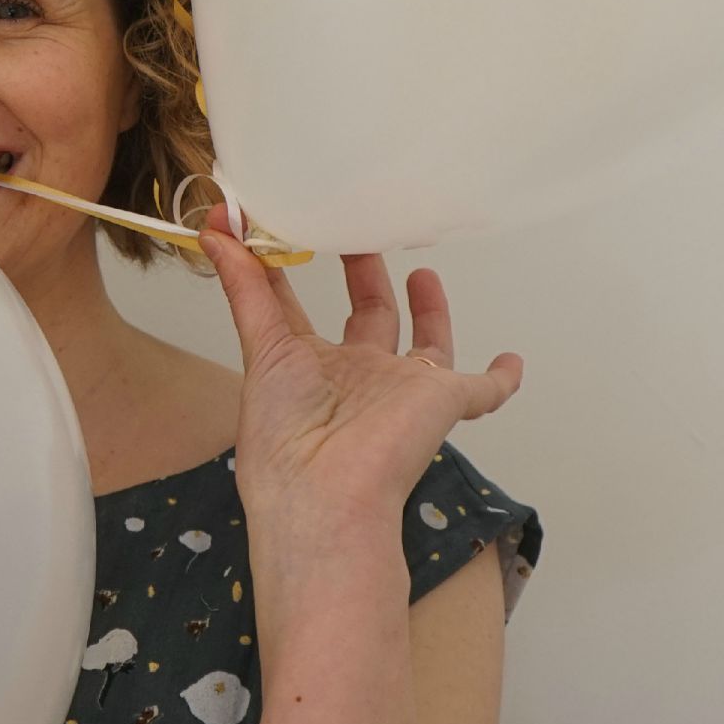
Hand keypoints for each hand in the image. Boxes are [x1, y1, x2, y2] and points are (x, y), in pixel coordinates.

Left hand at [201, 212, 523, 542]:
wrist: (328, 497)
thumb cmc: (286, 437)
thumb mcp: (260, 349)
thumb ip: (243, 288)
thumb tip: (212, 226)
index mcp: (308, 367)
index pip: (295, 309)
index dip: (288, 272)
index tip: (280, 229)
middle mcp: (356, 376)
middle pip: (367, 320)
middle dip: (363, 277)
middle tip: (357, 234)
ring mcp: (402, 390)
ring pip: (425, 346)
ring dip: (428, 312)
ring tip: (422, 272)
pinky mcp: (443, 402)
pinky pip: (481, 392)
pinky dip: (499, 380)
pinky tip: (512, 362)